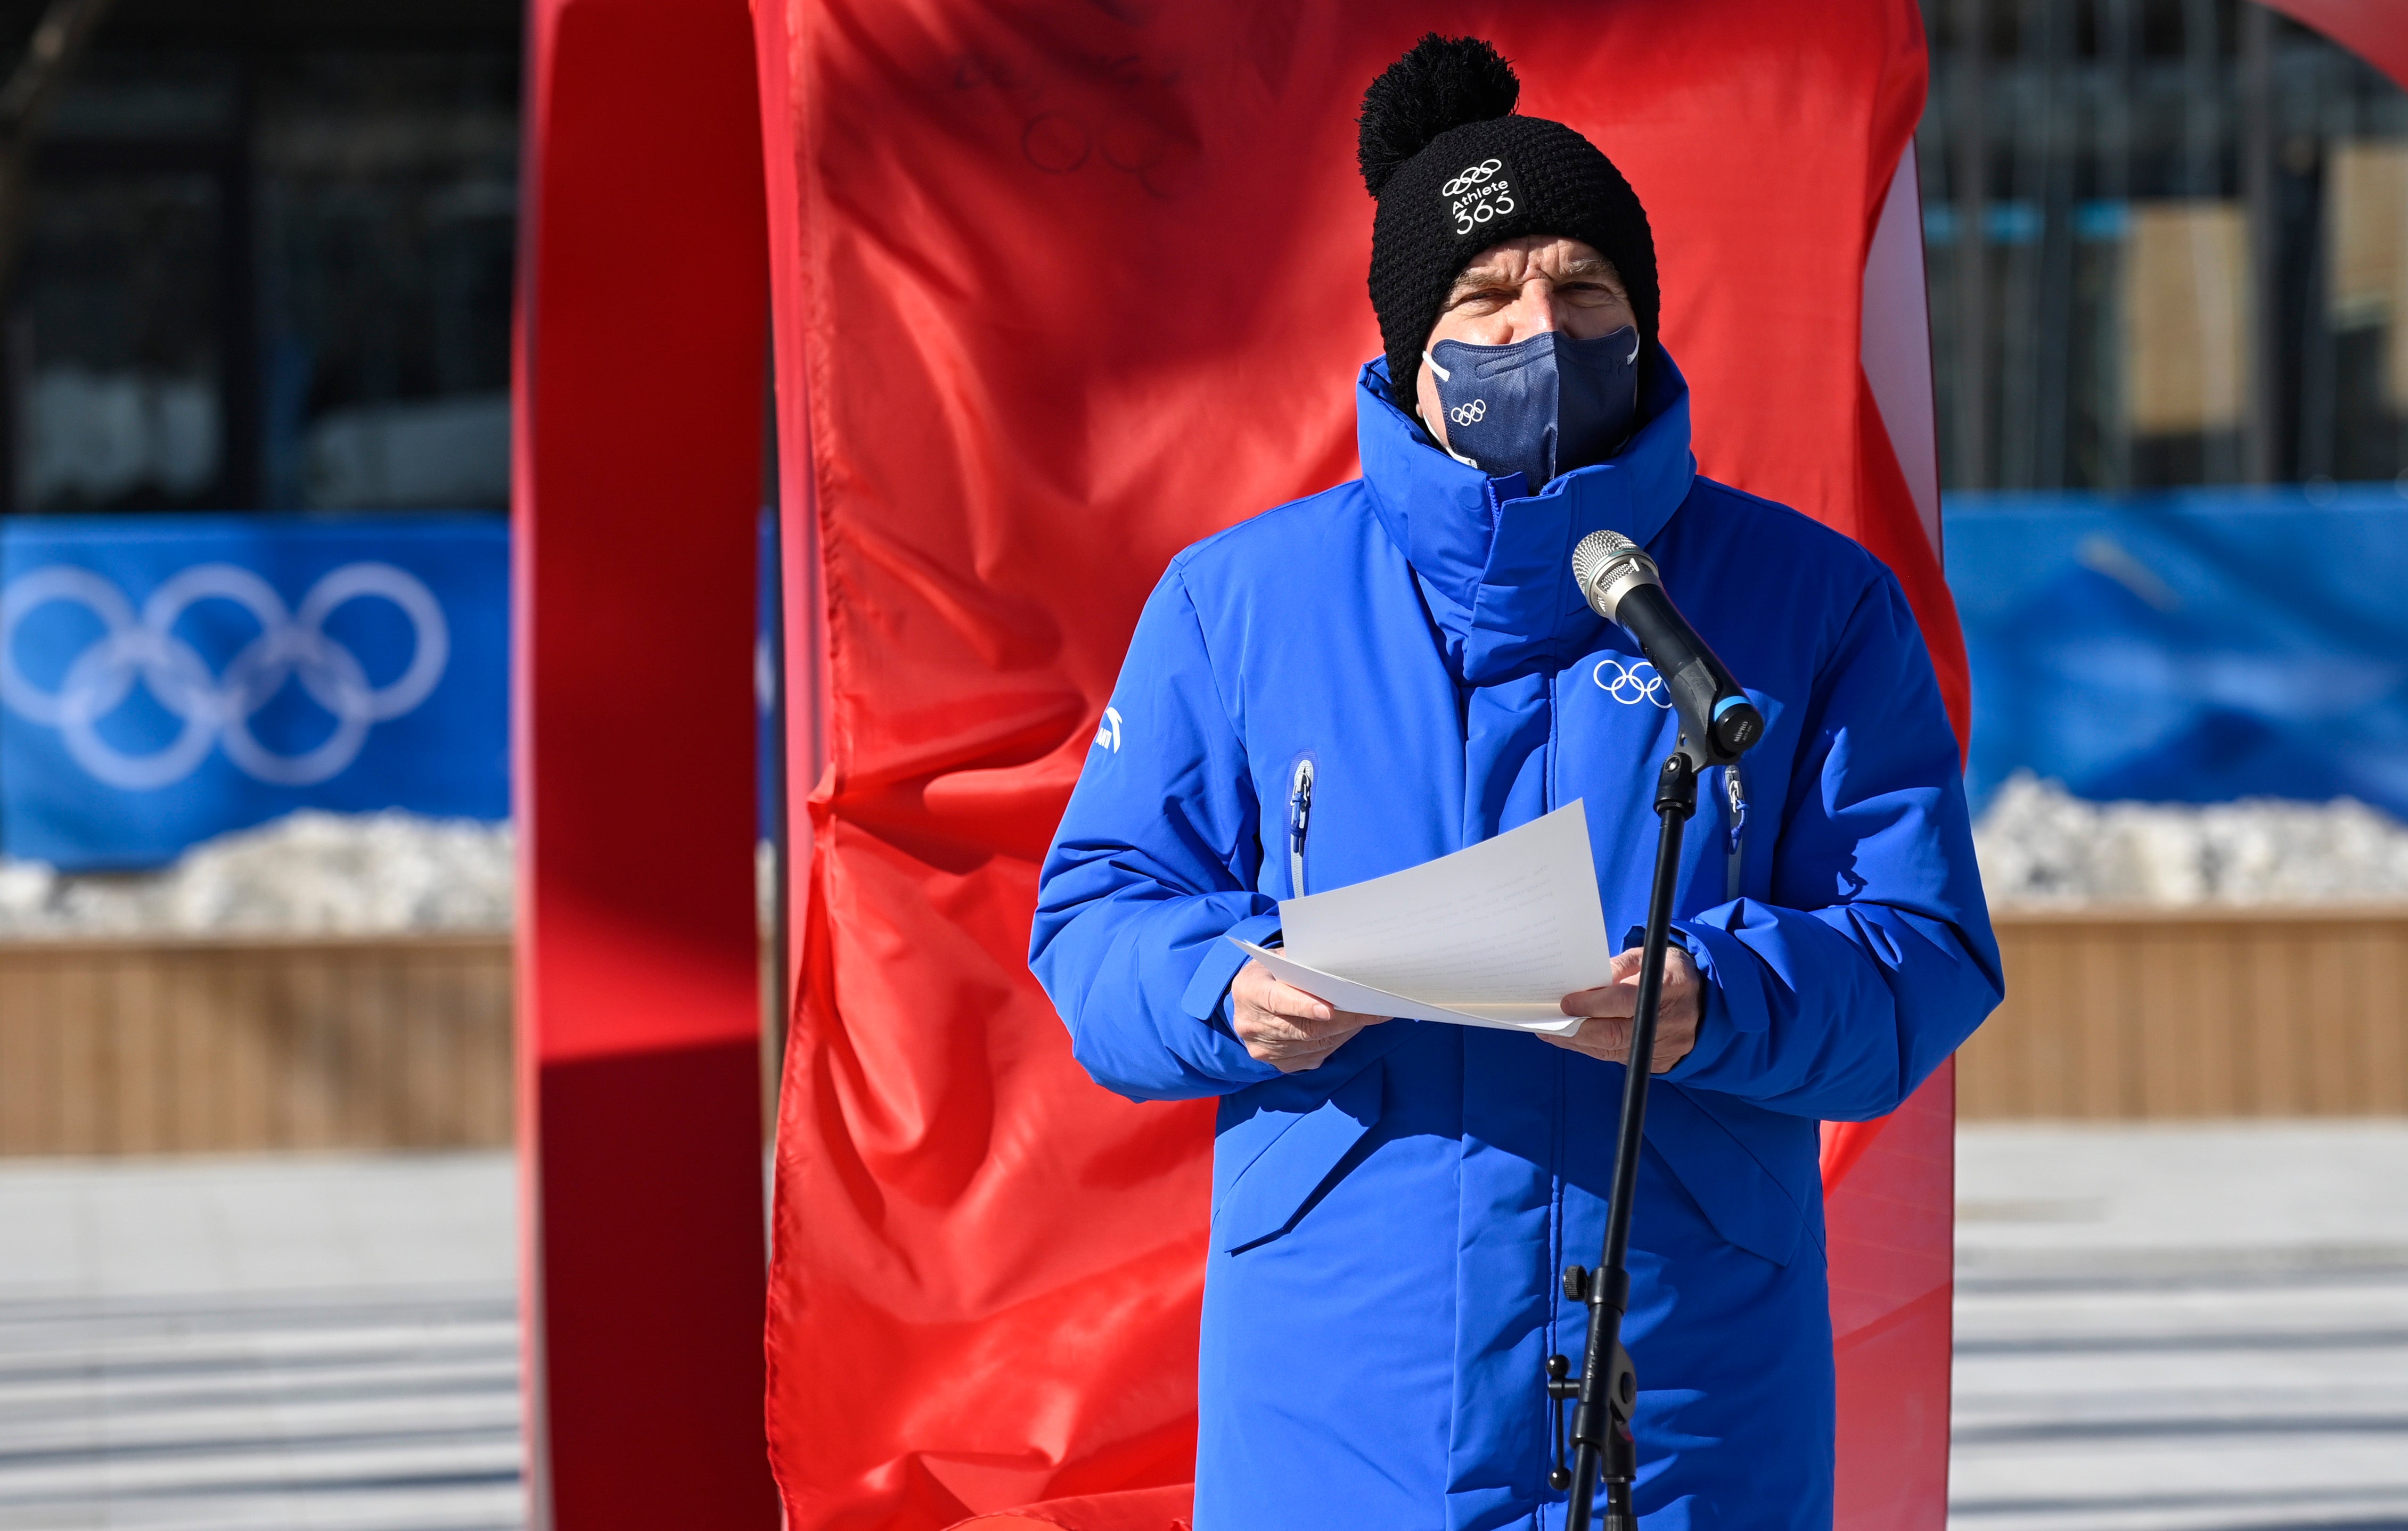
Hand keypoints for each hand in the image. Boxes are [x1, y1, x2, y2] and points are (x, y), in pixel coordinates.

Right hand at [1230, 961, 1387, 1072]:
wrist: (1250, 1000)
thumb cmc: (1273, 973)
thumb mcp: (1281, 959)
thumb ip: (1304, 966)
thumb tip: (1343, 974)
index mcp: (1249, 990)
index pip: (1277, 1000)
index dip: (1303, 1006)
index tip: (1330, 1009)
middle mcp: (1251, 1024)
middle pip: (1303, 1028)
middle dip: (1341, 1019)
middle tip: (1372, 1009)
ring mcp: (1263, 1049)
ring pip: (1314, 1044)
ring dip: (1345, 1030)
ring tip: (1369, 1015)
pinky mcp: (1279, 1063)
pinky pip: (1315, 1055)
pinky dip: (1337, 1041)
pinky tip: (1350, 1028)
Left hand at [1543, 946, 1701, 1072]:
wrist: (1711, 1000)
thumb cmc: (1671, 973)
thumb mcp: (1649, 957)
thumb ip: (1619, 968)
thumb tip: (1585, 982)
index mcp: (1671, 986)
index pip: (1624, 1000)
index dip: (1593, 1004)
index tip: (1565, 1002)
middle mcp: (1672, 1021)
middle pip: (1616, 1033)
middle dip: (1577, 1030)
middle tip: (1548, 1024)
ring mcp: (1669, 1046)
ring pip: (1615, 1050)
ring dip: (1580, 1043)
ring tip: (1553, 1033)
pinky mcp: (1662, 1062)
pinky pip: (1621, 1059)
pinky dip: (1595, 1050)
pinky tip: (1576, 1040)